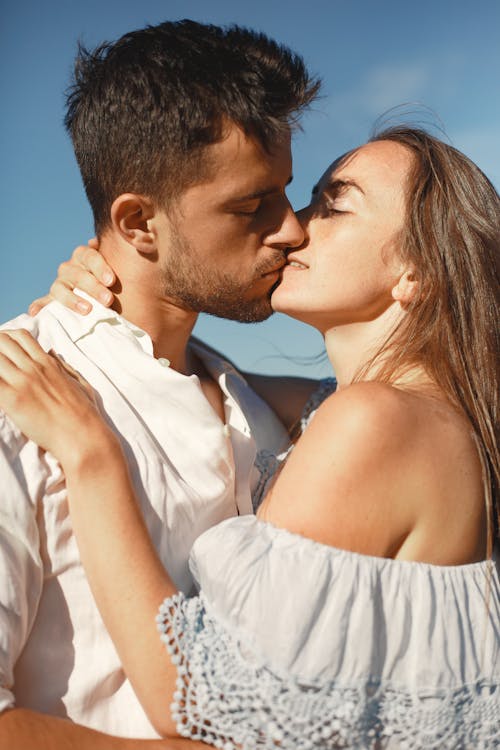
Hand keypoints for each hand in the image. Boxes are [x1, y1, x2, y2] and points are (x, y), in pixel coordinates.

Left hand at [0, 329, 115, 464]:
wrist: (82, 436)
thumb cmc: (85, 414)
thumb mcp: (79, 382)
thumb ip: (63, 366)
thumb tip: (50, 352)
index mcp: (48, 363)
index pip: (20, 336)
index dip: (6, 337)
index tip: (2, 347)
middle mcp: (33, 368)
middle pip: (1, 341)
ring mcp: (22, 382)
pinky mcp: (12, 400)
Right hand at [29, 238, 115, 315]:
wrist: (105, 294)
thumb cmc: (114, 280)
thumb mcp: (116, 267)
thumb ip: (116, 256)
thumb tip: (98, 242)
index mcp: (85, 256)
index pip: (90, 257)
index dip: (100, 267)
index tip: (111, 281)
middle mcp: (70, 268)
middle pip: (78, 275)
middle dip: (93, 288)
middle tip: (108, 300)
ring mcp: (60, 284)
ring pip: (60, 289)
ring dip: (72, 300)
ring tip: (87, 310)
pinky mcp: (52, 300)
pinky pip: (43, 302)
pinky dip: (39, 307)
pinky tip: (35, 313)